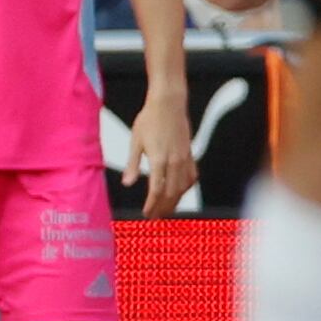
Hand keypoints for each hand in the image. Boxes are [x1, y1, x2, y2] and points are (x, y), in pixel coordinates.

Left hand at [126, 90, 196, 211]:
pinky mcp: (190, 153)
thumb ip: (133, 164)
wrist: (169, 103)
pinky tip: (180, 191)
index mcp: (159, 159)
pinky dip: (186, 187)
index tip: (146, 214)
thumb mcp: (135, 141)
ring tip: (167, 209)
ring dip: (175, 200)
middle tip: (155, 218)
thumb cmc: (149, 119)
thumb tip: (128, 183)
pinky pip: (191, 175)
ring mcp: (184, 157)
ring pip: (183, 186)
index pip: (156, 189)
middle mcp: (175, 161)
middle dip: (163, 207)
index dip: (152, 204)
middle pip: (171, 192)